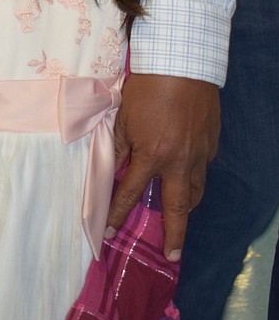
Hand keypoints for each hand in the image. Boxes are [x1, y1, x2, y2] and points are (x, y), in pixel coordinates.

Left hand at [107, 73, 219, 259]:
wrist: (183, 64)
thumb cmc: (147, 88)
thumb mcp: (123, 117)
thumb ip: (119, 146)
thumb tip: (114, 166)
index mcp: (152, 157)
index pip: (130, 193)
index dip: (118, 214)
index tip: (109, 232)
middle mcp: (178, 163)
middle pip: (177, 208)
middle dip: (174, 235)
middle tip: (173, 255)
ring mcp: (199, 154)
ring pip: (196, 190)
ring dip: (186, 205)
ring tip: (180, 215)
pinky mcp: (211, 142)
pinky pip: (203, 167)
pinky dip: (195, 174)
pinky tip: (188, 171)